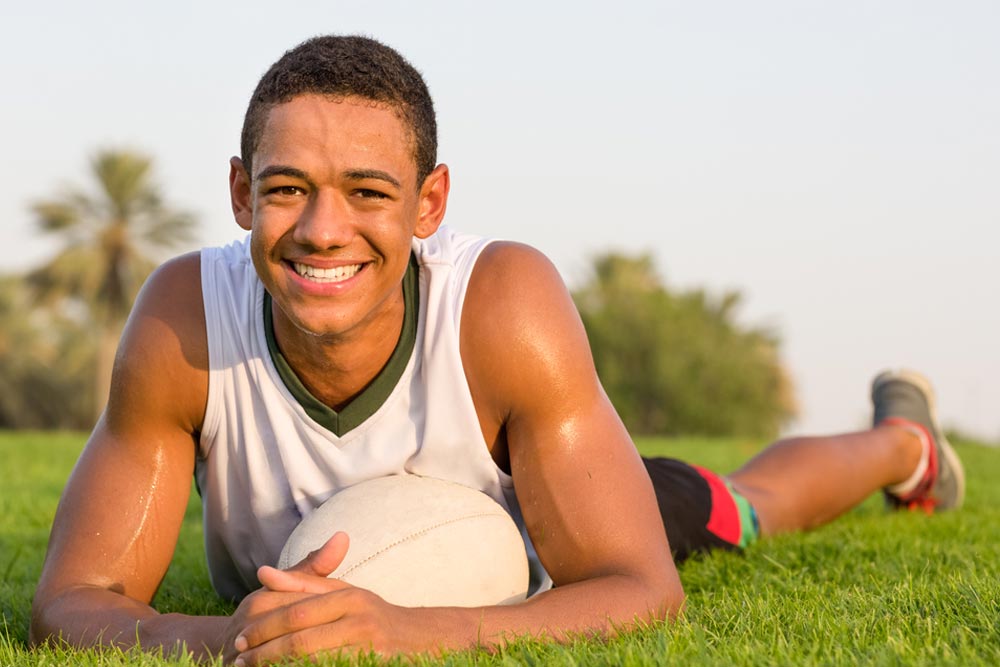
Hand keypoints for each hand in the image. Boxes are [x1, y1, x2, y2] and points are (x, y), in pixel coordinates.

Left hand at [227, 532, 431, 664]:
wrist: (418, 640)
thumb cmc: (371, 615)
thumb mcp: (341, 593)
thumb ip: (303, 583)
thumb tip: (263, 573)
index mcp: (349, 597)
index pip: (295, 611)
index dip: (263, 627)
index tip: (238, 639)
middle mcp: (359, 620)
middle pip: (300, 639)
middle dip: (264, 653)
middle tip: (237, 662)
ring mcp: (368, 647)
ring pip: (312, 661)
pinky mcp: (373, 664)